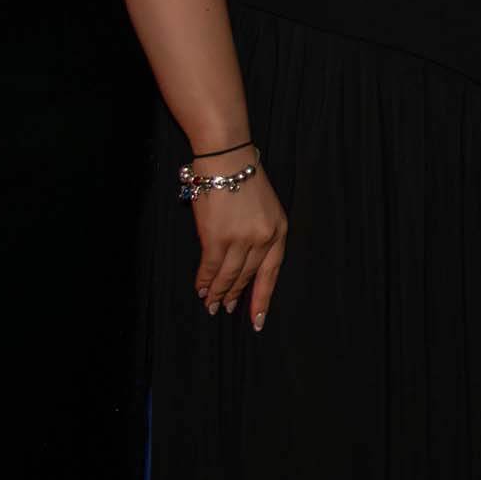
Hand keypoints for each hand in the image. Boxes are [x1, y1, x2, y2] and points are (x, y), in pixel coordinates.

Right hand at [188, 149, 286, 329]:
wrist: (227, 160)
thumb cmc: (244, 180)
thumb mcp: (266, 208)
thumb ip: (260, 236)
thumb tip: (244, 265)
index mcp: (279, 230)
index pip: (272, 272)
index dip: (263, 297)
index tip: (257, 319)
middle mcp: (264, 238)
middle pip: (249, 276)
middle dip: (235, 296)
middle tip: (224, 309)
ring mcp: (241, 239)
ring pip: (229, 275)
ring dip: (218, 292)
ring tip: (210, 304)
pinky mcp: (218, 238)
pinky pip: (211, 267)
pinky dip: (205, 280)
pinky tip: (201, 288)